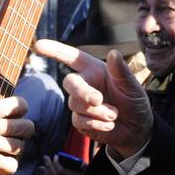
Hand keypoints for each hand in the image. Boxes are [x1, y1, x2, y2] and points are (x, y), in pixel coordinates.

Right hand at [35, 40, 152, 159]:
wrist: (136, 128)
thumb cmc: (134, 101)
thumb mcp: (132, 85)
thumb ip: (121, 71)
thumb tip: (114, 53)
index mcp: (94, 70)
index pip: (72, 57)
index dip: (55, 50)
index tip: (38, 45)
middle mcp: (84, 84)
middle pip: (70, 83)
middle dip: (83, 92)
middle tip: (98, 100)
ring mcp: (80, 103)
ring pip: (76, 105)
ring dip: (98, 112)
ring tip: (115, 114)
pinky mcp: (79, 121)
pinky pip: (80, 121)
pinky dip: (97, 124)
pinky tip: (109, 125)